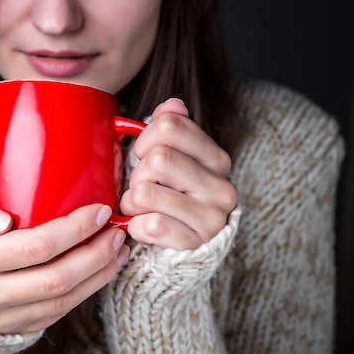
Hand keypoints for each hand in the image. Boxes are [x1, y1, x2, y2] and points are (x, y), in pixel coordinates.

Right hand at [0, 199, 129, 333]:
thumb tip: (3, 220)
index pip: (34, 246)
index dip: (74, 229)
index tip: (98, 211)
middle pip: (54, 279)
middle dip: (94, 254)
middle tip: (115, 232)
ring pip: (59, 303)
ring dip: (96, 276)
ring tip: (117, 252)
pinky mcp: (10, 330)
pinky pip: (54, 316)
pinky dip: (83, 293)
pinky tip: (99, 272)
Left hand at [120, 98, 236, 249]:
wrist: (185, 248)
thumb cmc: (171, 195)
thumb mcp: (172, 158)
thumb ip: (170, 129)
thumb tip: (173, 104)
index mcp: (216, 158)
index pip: (170, 125)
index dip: (145, 137)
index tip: (143, 153)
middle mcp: (221, 186)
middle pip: (158, 159)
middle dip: (136, 173)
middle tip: (141, 185)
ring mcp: (212, 217)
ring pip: (145, 193)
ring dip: (131, 202)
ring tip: (140, 208)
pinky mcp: (195, 244)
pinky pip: (149, 225)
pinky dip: (135, 226)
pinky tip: (143, 227)